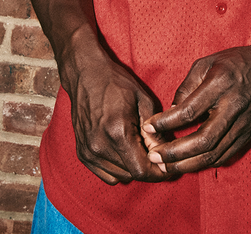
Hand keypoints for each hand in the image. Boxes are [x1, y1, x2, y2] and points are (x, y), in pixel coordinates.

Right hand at [61, 46, 171, 184]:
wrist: (85, 74)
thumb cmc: (116, 83)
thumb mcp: (143, 100)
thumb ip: (154, 131)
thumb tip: (164, 154)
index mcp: (118, 132)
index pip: (141, 170)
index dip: (158, 172)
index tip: (168, 167)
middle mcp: (100, 146)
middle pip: (131, 175)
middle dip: (147, 168)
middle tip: (155, 152)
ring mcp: (89, 151)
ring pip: (119, 177)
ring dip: (132, 168)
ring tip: (138, 148)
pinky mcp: (82, 153)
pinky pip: (106, 174)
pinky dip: (117, 169)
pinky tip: (123, 150)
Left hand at [142, 42, 250, 174]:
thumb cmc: (234, 63)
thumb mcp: (206, 63)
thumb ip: (187, 87)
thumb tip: (171, 112)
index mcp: (220, 84)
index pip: (189, 111)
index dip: (167, 122)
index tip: (149, 126)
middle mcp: (233, 107)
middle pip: (202, 140)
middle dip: (175, 152)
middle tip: (154, 156)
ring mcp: (242, 124)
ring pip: (213, 154)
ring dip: (187, 164)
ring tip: (166, 165)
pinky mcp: (247, 135)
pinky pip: (224, 156)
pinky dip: (204, 163)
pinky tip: (188, 162)